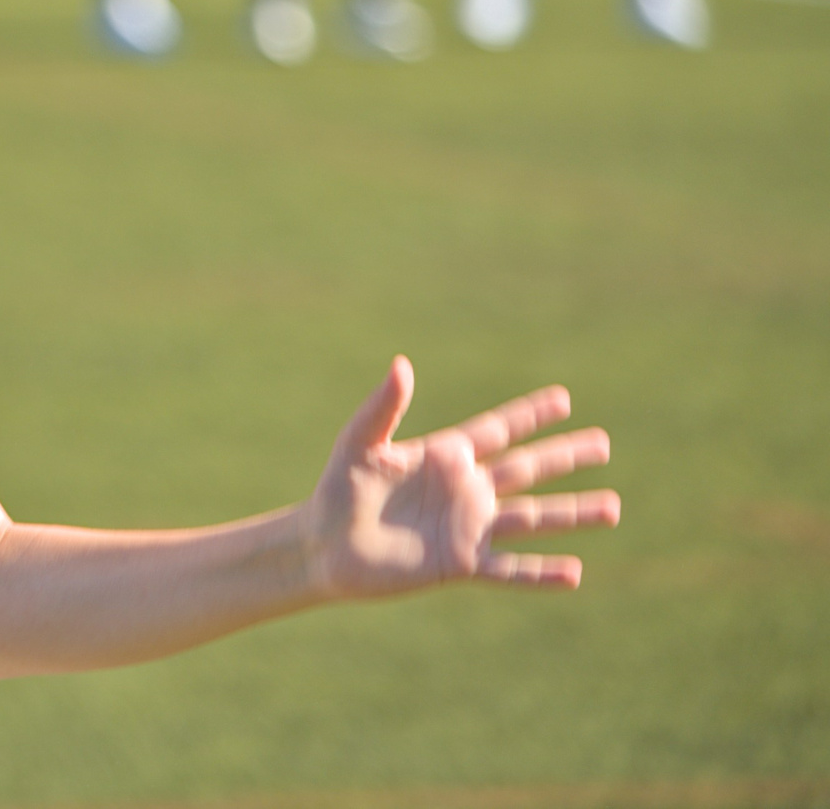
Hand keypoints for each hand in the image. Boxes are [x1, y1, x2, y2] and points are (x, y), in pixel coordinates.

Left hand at [300, 356, 616, 597]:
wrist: (323, 544)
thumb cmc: (337, 490)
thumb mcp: (359, 442)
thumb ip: (383, 407)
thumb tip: (402, 365)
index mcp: (444, 457)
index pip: (496, 431)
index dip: (529, 416)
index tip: (564, 399)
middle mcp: (465, 490)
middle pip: (526, 470)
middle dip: (564, 457)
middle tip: (605, 443)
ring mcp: (467, 527)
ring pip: (531, 518)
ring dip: (571, 513)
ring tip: (613, 507)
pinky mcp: (459, 564)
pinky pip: (509, 570)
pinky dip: (541, 573)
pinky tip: (575, 572)